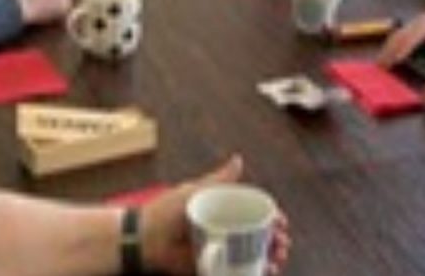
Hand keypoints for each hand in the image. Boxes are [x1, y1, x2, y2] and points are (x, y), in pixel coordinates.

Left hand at [140, 155, 290, 274]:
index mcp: (221, 209)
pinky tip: (262, 273)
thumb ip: (218, 179)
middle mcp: (223, 230)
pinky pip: (235, 272)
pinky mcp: (211, 268)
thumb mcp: (194, 191)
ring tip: (275, 261)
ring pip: (250, 256)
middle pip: (257, 236)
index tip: (282, 224)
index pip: (253, 213)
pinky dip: (251, 274)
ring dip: (268, 259)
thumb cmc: (165, 211)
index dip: (272, 219)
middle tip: (282, 246)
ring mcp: (218, 250)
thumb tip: (239, 159)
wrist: (142, 239)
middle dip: (275, 242)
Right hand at [376, 0, 424, 67]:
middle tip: (382, 65)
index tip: (397, 59)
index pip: (413, 37)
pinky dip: (389, 44)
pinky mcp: (411, 24)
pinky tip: (385, 52)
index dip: (404, 49)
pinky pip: (397, 34)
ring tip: (380, 62)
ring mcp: (413, 21)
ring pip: (396, 35)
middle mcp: (418, 21)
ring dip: (386, 48)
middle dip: (389, 51)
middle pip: (400, 36)